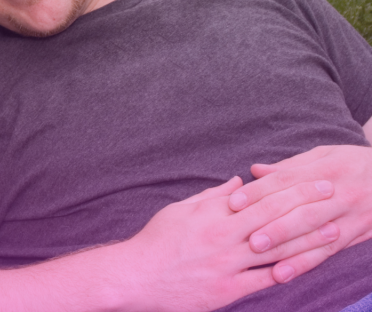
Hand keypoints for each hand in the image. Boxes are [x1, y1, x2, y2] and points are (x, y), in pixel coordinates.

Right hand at [113, 176, 339, 311]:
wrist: (138, 275)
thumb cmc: (158, 239)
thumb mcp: (182, 209)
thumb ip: (213, 196)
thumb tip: (240, 182)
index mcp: (213, 215)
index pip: (261, 198)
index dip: (292, 189)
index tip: (314, 181)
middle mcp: (224, 238)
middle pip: (275, 220)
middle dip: (307, 207)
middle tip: (332, 197)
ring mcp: (228, 265)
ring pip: (276, 250)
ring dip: (308, 240)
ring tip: (333, 231)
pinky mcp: (228, 290)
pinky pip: (264, 279)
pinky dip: (287, 271)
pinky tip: (307, 265)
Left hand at [227, 144, 371, 282]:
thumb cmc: (353, 163)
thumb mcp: (325, 155)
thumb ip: (290, 166)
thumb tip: (255, 170)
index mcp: (324, 171)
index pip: (285, 181)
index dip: (258, 192)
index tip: (233, 202)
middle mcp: (337, 195)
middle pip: (300, 210)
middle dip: (272, 224)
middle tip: (246, 236)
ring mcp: (349, 217)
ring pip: (314, 234)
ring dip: (286, 247)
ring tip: (261, 255)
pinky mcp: (356, 234)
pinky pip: (328, 252)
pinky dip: (305, 263)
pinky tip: (284, 273)